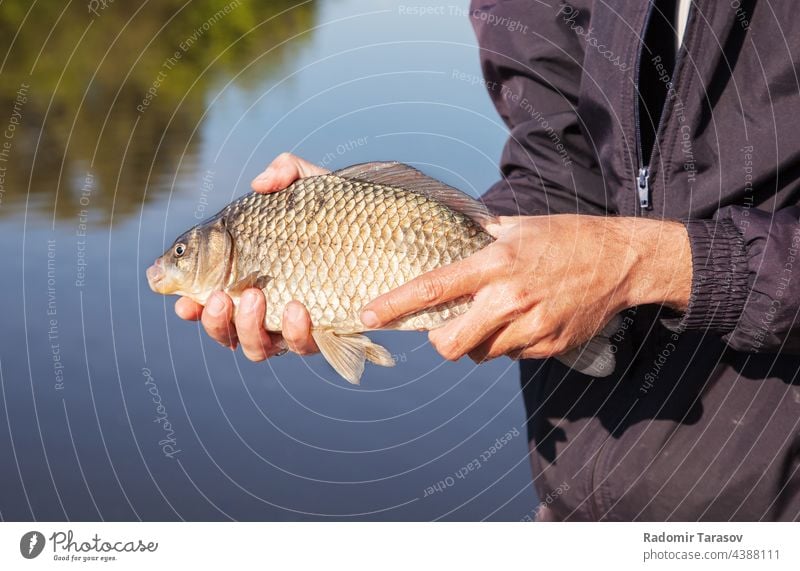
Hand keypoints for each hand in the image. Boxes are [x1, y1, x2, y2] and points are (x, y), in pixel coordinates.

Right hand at [175, 153, 328, 359]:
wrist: (394, 238)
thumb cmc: (345, 214)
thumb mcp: (315, 185)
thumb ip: (286, 172)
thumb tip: (260, 184)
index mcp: (252, 278)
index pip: (213, 299)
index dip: (193, 306)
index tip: (182, 300)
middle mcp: (269, 308)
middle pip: (227, 332)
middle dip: (215, 321)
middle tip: (218, 297)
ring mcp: (296, 326)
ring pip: (258, 348)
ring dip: (249, 327)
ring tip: (255, 296)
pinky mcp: (326, 335)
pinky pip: (304, 347)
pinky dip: (295, 332)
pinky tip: (299, 309)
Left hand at [360, 215, 690, 362]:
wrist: (621, 261)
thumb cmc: (567, 237)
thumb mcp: (519, 226)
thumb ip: (481, 237)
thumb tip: (450, 236)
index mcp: (495, 264)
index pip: (433, 288)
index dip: (395, 305)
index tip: (368, 315)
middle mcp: (508, 299)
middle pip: (451, 344)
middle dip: (439, 341)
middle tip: (443, 329)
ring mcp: (530, 327)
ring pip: (481, 354)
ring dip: (476, 342)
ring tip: (494, 317)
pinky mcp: (548, 346)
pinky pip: (511, 356)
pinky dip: (507, 344)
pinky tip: (524, 321)